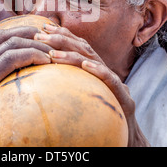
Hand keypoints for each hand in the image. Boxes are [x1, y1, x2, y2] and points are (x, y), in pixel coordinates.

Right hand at [0, 26, 52, 146]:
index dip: (21, 33)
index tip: (40, 37)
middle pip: (8, 34)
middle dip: (33, 32)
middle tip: (53, 37)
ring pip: (13, 43)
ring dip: (38, 43)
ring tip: (55, 49)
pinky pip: (11, 59)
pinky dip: (31, 55)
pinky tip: (46, 60)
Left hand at [34, 24, 149, 146]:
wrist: (126, 138)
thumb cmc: (100, 117)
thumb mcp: (81, 96)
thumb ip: (67, 82)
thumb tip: (40, 75)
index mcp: (94, 69)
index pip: (77, 45)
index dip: (61, 34)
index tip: (42, 27)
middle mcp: (104, 71)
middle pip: (83, 48)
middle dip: (60, 39)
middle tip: (40, 35)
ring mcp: (115, 83)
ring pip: (94, 62)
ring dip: (72, 55)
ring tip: (52, 53)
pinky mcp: (124, 98)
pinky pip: (111, 81)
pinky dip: (98, 71)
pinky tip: (85, 65)